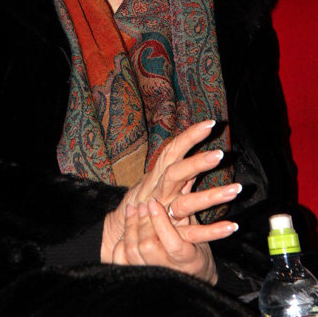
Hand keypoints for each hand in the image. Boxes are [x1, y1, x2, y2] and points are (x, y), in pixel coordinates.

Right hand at [101, 120, 238, 262]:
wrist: (123, 237)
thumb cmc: (143, 205)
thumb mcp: (155, 183)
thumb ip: (176, 170)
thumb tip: (192, 148)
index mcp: (158, 177)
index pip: (173, 151)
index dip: (189, 137)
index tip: (210, 123)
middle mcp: (159, 193)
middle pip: (175, 173)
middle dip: (196, 162)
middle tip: (219, 154)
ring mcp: (164, 215)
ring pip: (186, 203)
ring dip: (211, 196)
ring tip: (236, 189)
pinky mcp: (172, 237)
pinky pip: (193, 234)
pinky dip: (213, 231)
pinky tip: (232, 226)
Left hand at [111, 196, 238, 283]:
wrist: (192, 276)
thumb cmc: (197, 250)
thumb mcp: (199, 232)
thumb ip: (190, 210)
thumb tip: (187, 179)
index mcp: (187, 259)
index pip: (172, 244)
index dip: (160, 222)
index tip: (153, 202)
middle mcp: (168, 269)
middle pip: (147, 246)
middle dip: (142, 222)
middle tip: (143, 203)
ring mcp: (151, 272)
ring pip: (133, 251)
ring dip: (130, 226)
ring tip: (133, 208)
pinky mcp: (137, 274)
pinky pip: (122, 259)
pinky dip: (121, 239)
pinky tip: (125, 223)